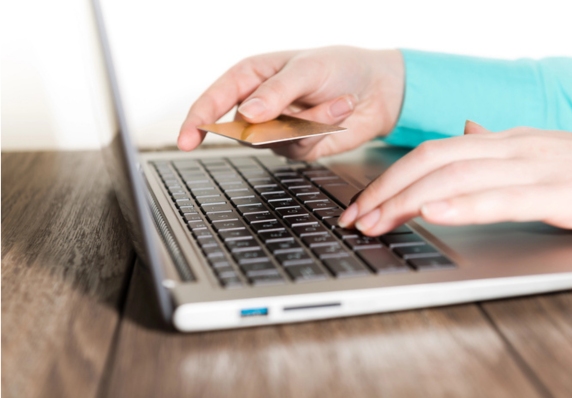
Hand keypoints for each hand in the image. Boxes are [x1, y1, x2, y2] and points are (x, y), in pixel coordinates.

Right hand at [179, 46, 404, 160]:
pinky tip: (339, 112)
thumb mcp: (308, 69)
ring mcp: (277, 128)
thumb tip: (247, 114)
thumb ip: (277, 92)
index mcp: (252, 76)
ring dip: (310, 124)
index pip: (215, 100)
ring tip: (338, 102)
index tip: (187, 140)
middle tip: (309, 105)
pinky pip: (298, 149)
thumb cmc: (340, 67)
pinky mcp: (297, 145)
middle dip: (277, 122)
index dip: (198, 120)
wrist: (377, 89)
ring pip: (274, 141)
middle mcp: (259, 104)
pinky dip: (321, 132)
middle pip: (245, 129)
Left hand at [338, 121, 571, 233]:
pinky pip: (506, 197)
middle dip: (387, 190)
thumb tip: (466, 130)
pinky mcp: (567, 192)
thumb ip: (499, 149)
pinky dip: (466, 205)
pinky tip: (435, 214)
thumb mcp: (540, 156)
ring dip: (410, 200)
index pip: (432, 154)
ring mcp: (540, 166)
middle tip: (356, 218)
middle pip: (434, 162)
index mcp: (506, 141)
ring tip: (377, 221)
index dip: (390, 177)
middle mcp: (516, 147)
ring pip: (459, 176)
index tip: (361, 204)